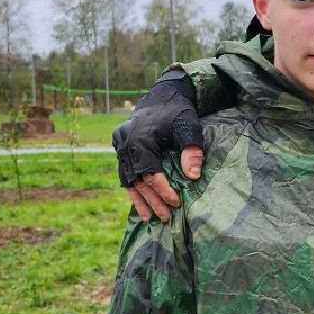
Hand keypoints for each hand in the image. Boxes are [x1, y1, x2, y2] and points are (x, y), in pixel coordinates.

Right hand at [113, 72, 204, 221]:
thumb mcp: (189, 127)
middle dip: (152, 200)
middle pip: (138, 179)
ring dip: (138, 199)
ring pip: (127, 178)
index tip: (176, 203)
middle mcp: (125, 143)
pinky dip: (132, 188)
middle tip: (165, 217)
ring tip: (148, 218)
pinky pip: (124, 172)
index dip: (163, 190)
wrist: (162, 95)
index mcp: (140, 139)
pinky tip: (139, 203)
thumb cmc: (178, 112)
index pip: (150, 173)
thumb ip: (191, 150)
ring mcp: (119, 145)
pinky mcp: (120, 147)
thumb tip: (193, 177)